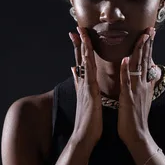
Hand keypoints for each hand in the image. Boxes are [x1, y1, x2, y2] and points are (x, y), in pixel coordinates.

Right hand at [68, 27, 102, 151]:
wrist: (83, 136)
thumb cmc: (88, 121)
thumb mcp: (84, 99)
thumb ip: (79, 83)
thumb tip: (74, 71)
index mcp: (84, 85)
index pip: (82, 63)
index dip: (80, 49)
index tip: (78, 35)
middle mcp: (83, 83)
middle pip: (80, 59)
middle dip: (79, 43)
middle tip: (76, 28)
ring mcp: (85, 87)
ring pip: (84, 63)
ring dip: (83, 47)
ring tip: (81, 33)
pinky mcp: (90, 92)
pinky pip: (89, 73)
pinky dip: (88, 62)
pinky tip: (88, 52)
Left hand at [117, 27, 156, 145]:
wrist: (138, 135)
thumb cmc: (136, 118)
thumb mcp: (144, 98)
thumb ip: (147, 85)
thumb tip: (153, 75)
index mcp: (144, 84)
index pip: (147, 61)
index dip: (148, 47)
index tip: (150, 33)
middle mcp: (142, 85)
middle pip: (145, 60)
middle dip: (147, 43)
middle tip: (150, 28)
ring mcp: (136, 90)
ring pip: (138, 67)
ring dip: (139, 51)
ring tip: (142, 37)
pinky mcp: (128, 97)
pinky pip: (126, 81)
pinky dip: (125, 70)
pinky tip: (124, 58)